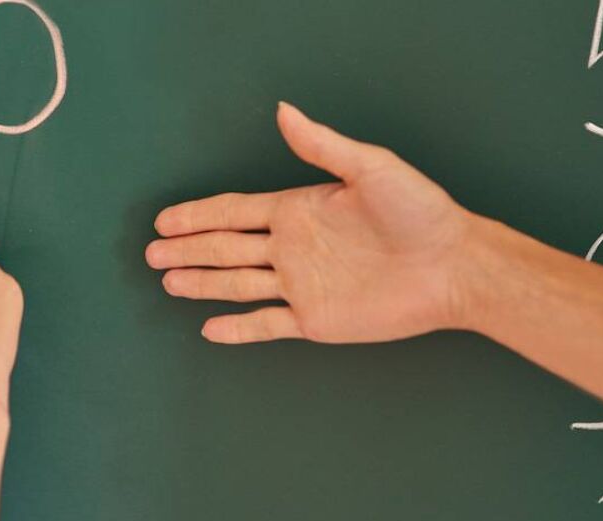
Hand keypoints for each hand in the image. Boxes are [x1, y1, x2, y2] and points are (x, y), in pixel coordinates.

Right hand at [146, 102, 493, 343]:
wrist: (452, 266)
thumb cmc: (420, 212)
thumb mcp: (371, 168)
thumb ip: (322, 146)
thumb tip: (284, 111)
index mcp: (299, 210)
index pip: (235, 212)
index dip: (198, 215)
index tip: (165, 220)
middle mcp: (293, 247)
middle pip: (226, 248)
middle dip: (188, 249)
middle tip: (151, 254)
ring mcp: (302, 285)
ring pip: (237, 284)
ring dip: (202, 283)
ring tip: (168, 282)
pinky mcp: (315, 319)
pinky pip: (267, 324)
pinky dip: (239, 328)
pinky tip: (211, 328)